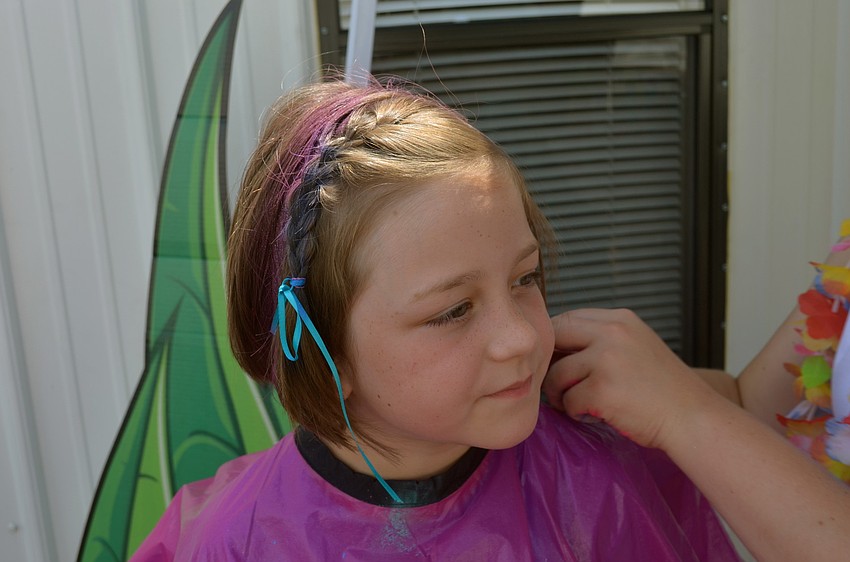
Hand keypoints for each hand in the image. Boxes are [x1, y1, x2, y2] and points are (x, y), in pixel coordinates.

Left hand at [543, 308, 718, 449]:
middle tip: (556, 382)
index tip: (558, 360)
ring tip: (579, 403)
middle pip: (556, 337)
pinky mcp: (602, 390)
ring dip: (561, 393)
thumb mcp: (636, 346)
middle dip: (550, 362)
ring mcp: (607, 360)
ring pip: (558, 374)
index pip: (569, 318)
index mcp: (621, 319)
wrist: (693, 418)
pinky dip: (575, 412)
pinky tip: (595, 416)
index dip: (556, 341)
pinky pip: (568, 400)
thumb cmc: (663, 389)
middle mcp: (613, 333)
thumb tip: (554, 347)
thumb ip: (601, 339)